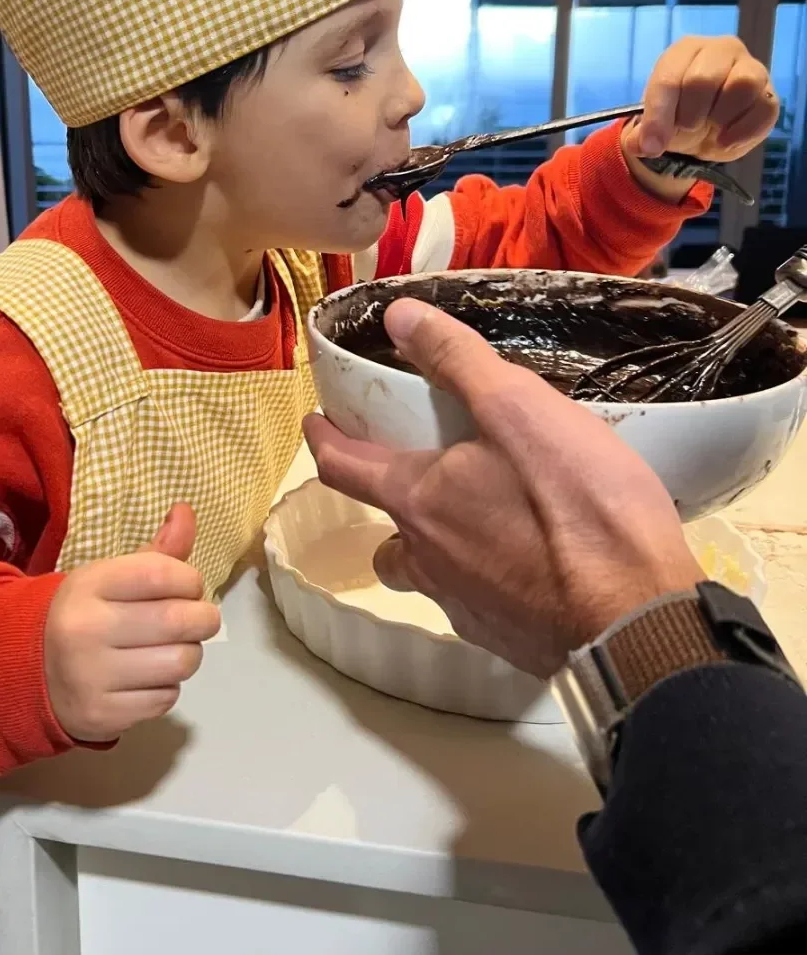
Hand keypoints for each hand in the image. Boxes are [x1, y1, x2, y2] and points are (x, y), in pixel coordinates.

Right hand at [43, 504, 219, 741]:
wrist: (26, 673)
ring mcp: (92, 677)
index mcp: (89, 586)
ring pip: (179, 663)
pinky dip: (168, 687)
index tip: (190, 586)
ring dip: (189, 654)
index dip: (190, 579)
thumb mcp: (110, 578)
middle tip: (200, 619)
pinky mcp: (102, 716)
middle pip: (177, 621)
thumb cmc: (85, 615)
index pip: (160, 573)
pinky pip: (166, 699)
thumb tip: (186, 511)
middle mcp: (86, 630)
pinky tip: (149, 677)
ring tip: (175, 648)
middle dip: (203, 619)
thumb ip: (156, 551)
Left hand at [304, 301, 701, 677]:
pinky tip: (527, 561)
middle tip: (415, 473)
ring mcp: (465, 607)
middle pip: (386, 530)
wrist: (639, 619)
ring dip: (433, 545)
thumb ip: (456, 360)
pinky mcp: (506, 638)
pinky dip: (486, 576)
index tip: (315, 422)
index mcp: (417, 501)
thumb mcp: (518, 408)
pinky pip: (475, 601)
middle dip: (389, 500)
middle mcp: (427, 560)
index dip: (324, 439)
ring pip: (426, 572)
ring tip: (475, 518)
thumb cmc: (576, 507)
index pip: (343, 467)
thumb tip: (398, 316)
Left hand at [623, 35, 777, 201]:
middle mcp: (720, 50)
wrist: (705, 130)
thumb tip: (644, 146)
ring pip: (741, 85)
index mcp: (684, 51)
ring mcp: (750, 67)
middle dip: (689, 116)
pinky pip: (765, 108)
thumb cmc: (677, 116)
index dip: (658, 117)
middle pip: (702, 80)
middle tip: (687, 128)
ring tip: (710, 129)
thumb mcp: (653, 127)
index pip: (669, 79)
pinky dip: (743, 132)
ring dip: (720, 118)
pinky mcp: (769, 93)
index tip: (653, 145)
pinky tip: (726, 140)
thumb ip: (641, 137)